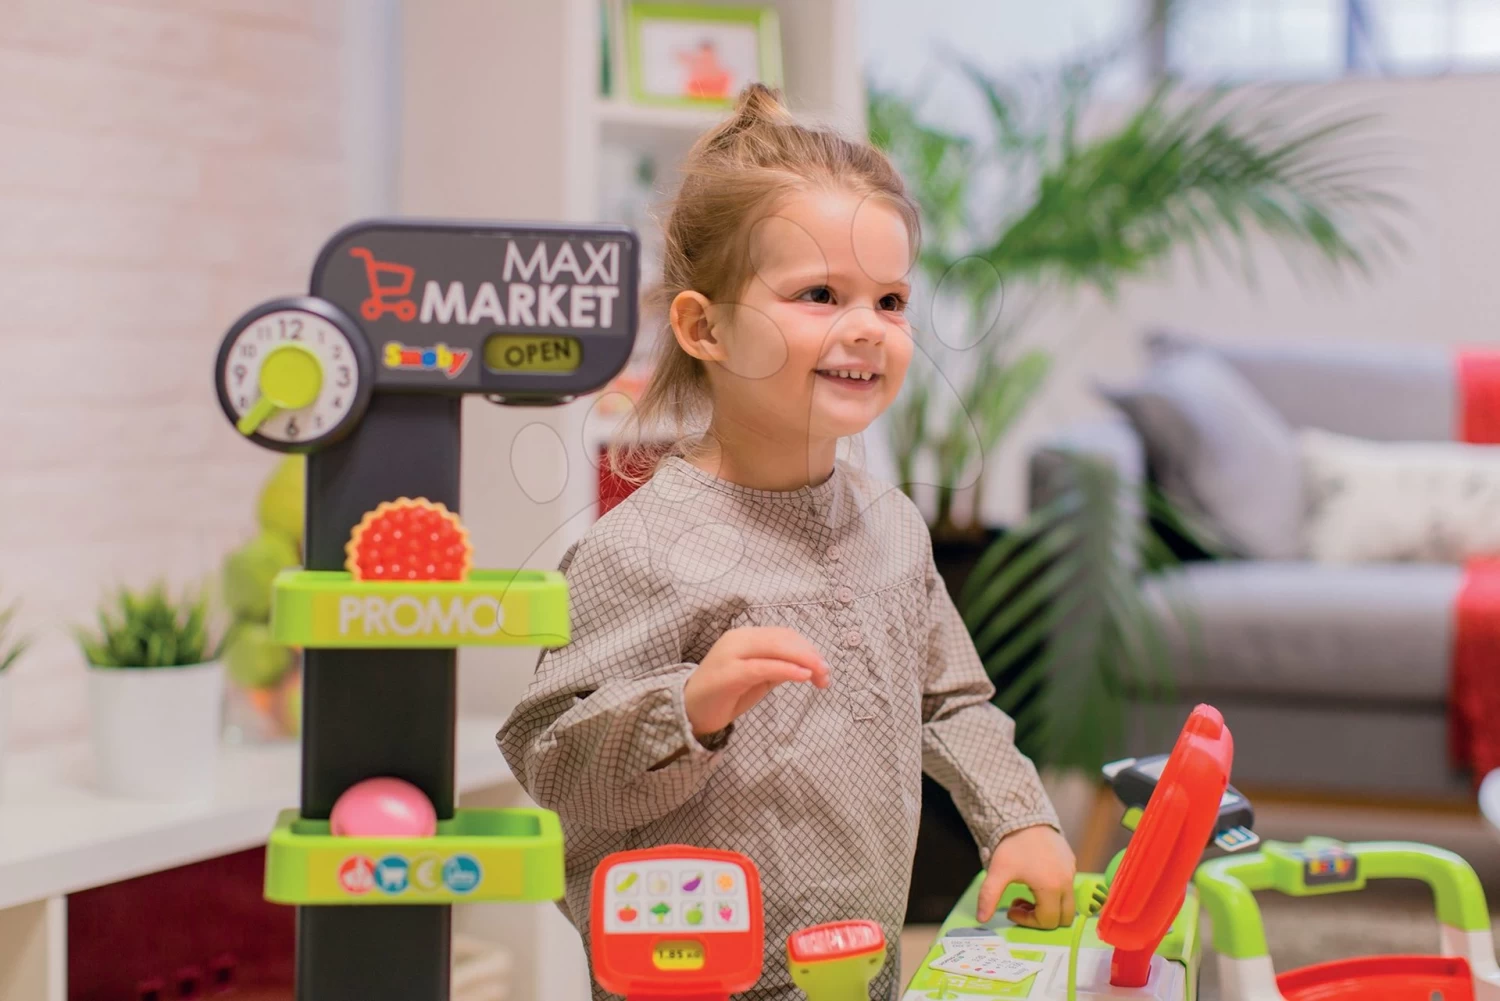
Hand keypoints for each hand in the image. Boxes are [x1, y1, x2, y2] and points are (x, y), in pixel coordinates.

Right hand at [683, 627, 829, 737]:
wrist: (688, 711)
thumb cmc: (725, 695)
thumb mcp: (758, 679)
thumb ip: (777, 668)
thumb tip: (806, 666)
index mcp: (745, 637)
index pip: (784, 635)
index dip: (808, 649)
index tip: (824, 669)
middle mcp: (738, 639)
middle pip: (783, 638)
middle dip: (810, 655)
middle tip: (826, 675)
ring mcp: (731, 654)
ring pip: (775, 647)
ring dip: (804, 660)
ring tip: (820, 676)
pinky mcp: (729, 673)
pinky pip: (763, 667)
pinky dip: (786, 669)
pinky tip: (803, 676)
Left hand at [976, 824, 1076, 929]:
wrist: (1025, 817)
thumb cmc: (1012, 846)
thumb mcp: (997, 872)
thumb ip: (989, 897)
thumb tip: (981, 919)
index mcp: (1051, 888)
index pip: (1047, 921)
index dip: (1028, 921)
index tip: (1012, 909)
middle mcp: (1067, 882)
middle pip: (1063, 918)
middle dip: (1042, 917)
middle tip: (1023, 904)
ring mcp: (1071, 872)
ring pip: (1067, 903)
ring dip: (1048, 905)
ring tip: (1027, 891)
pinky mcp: (1071, 863)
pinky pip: (1068, 886)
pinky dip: (1054, 892)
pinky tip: (1036, 878)